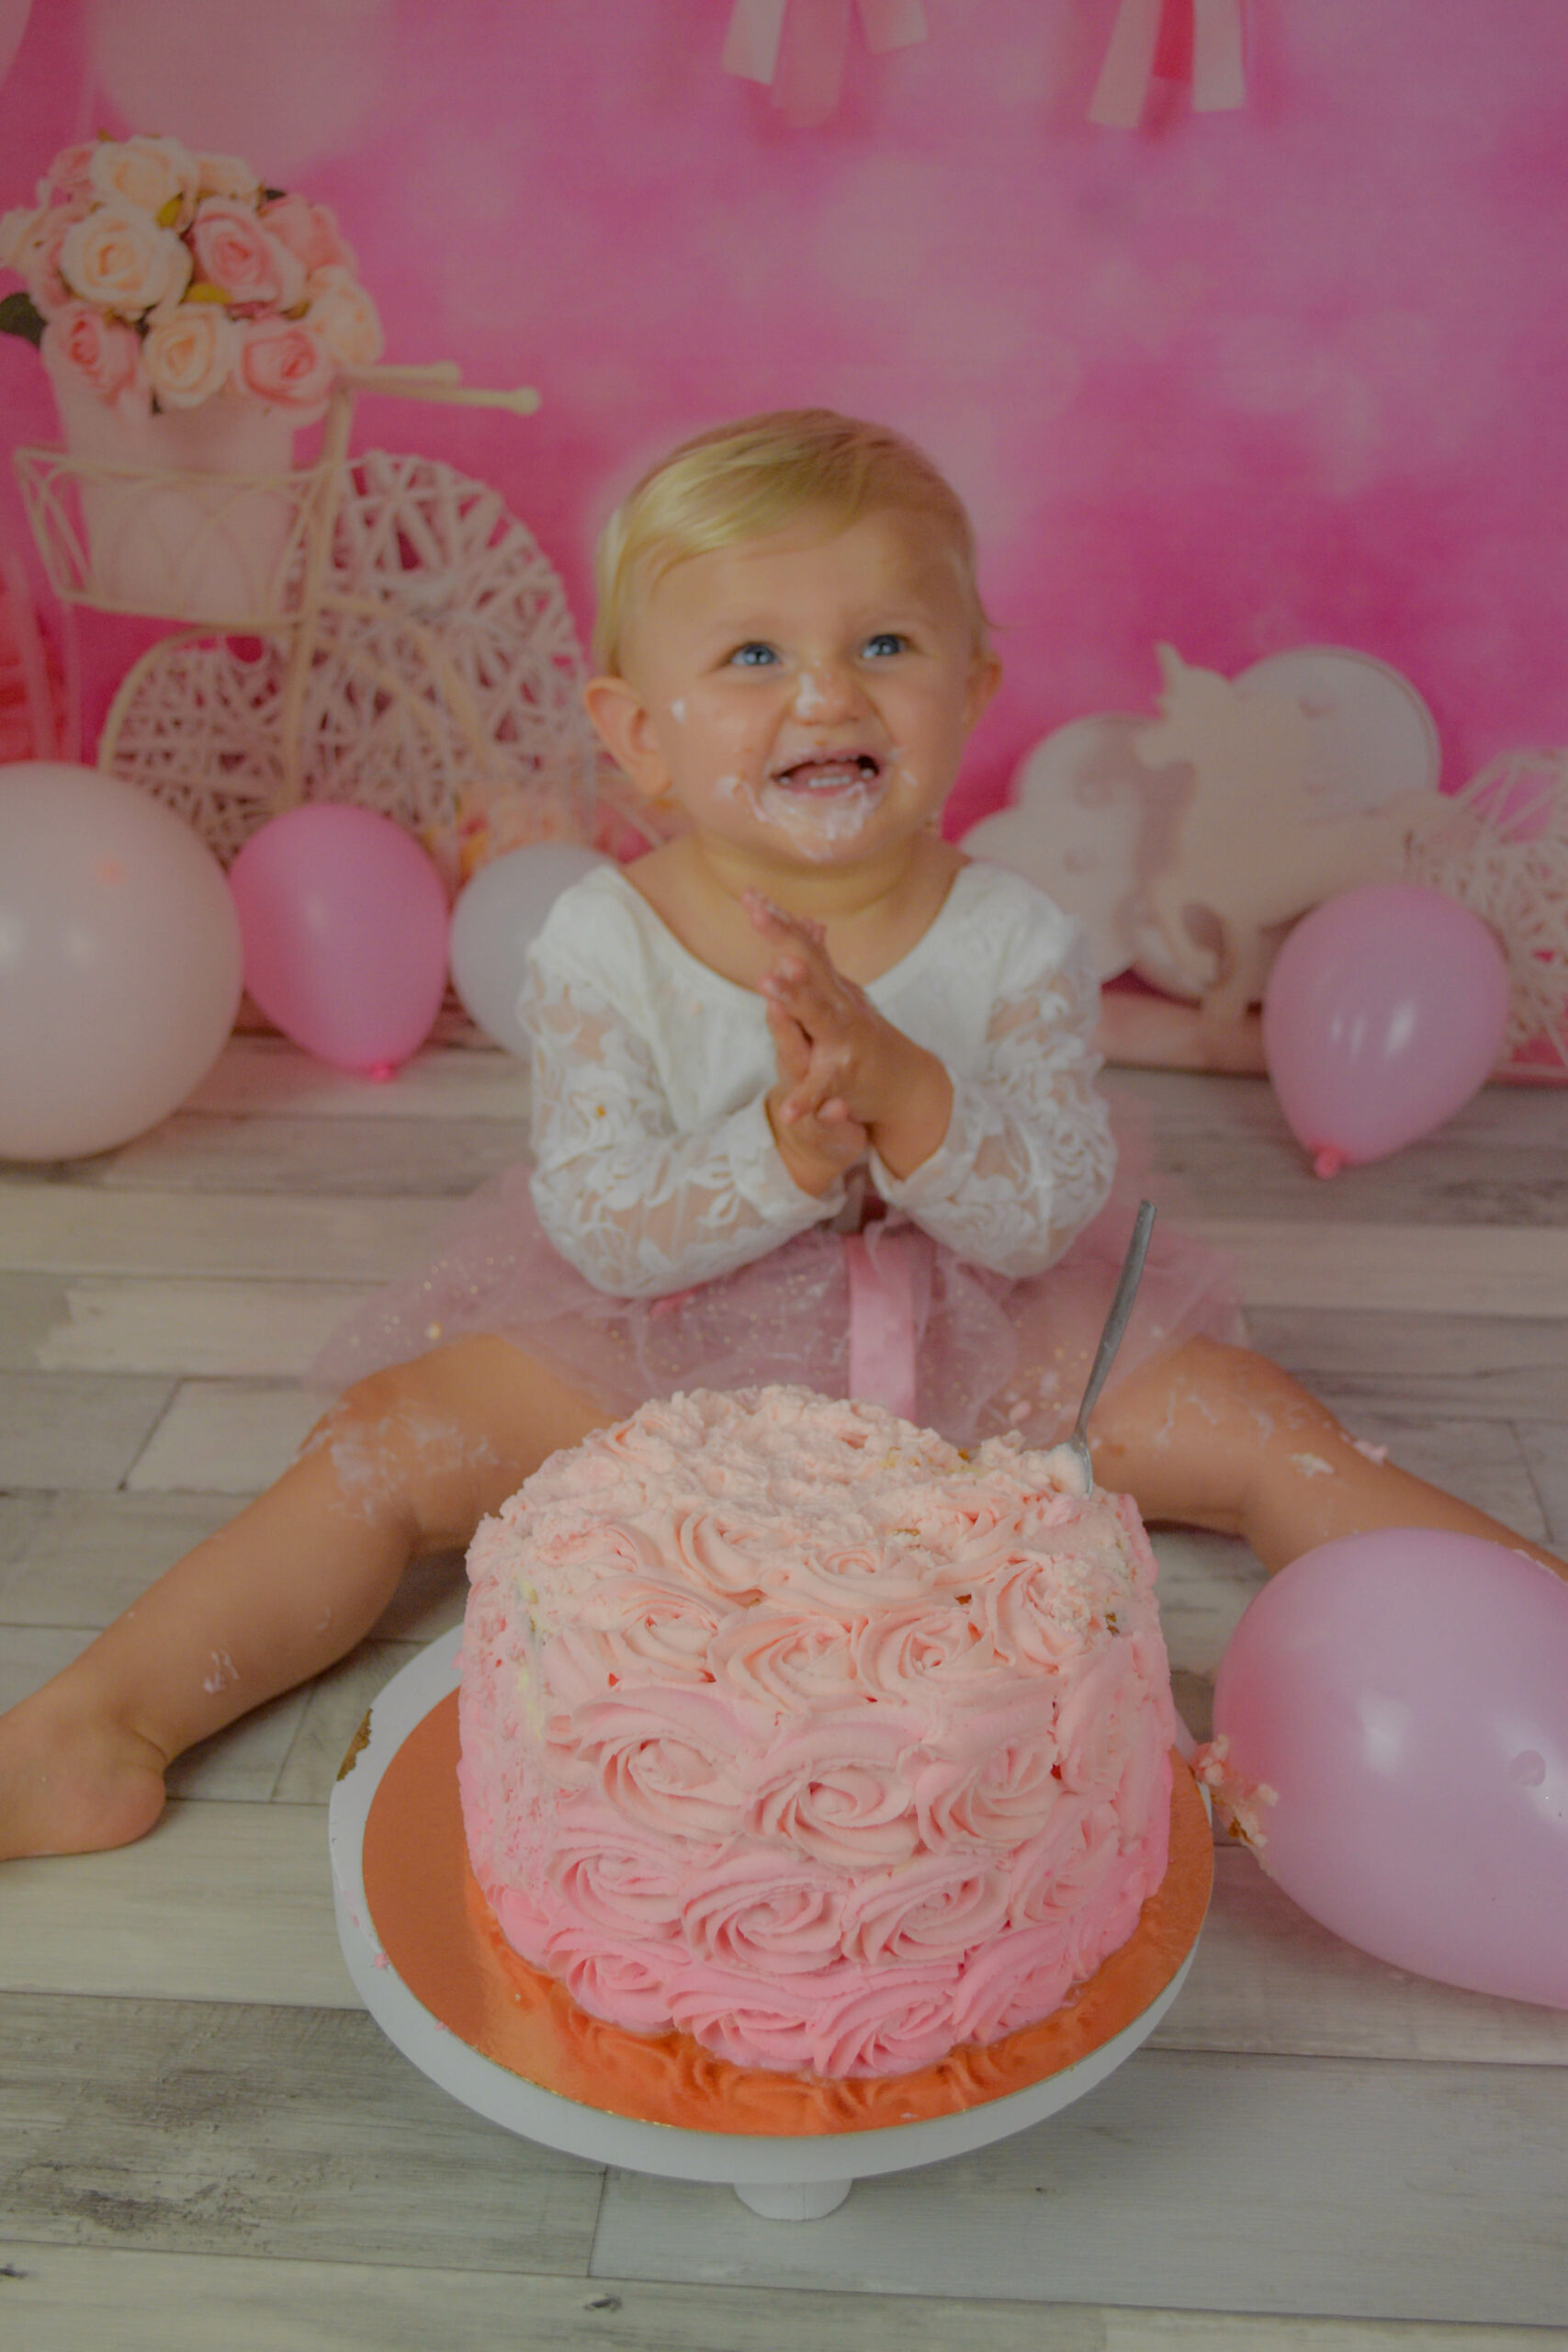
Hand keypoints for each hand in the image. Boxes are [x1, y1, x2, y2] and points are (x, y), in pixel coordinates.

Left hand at [745, 890, 952, 1180]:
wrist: (906, 1082)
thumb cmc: (863, 1035)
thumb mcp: (841, 995)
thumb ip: (820, 961)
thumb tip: (809, 922)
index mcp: (832, 987)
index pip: (803, 946)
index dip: (778, 919)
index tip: (749, 894)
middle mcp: (840, 1005)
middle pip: (809, 965)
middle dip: (784, 938)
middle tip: (758, 915)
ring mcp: (844, 1039)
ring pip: (818, 1015)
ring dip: (794, 997)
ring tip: (767, 983)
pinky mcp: (845, 1078)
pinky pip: (821, 1087)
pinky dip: (806, 1099)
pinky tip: (788, 1110)